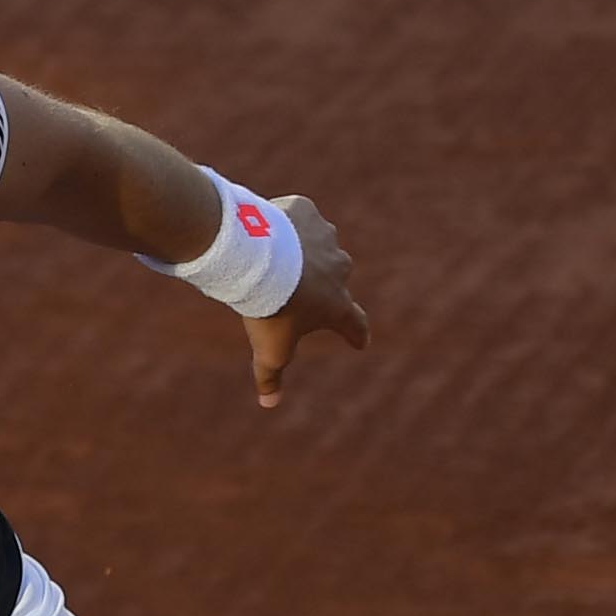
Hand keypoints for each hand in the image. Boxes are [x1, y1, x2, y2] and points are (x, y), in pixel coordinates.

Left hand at [240, 193, 366, 408]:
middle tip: (292, 289)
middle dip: (318, 284)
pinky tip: (267, 228)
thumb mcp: (269, 350)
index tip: (359, 341)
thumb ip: (270, 377)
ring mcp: (325, 237)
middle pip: (335, 279)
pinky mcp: (306, 211)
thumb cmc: (269, 308)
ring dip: (302, 251)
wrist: (256, 259)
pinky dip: (286, 222)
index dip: (357, 334)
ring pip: (317, 245)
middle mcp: (340, 269)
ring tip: (276, 257)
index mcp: (337, 305)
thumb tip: (269, 404)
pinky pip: (297, 216)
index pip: (355, 324)